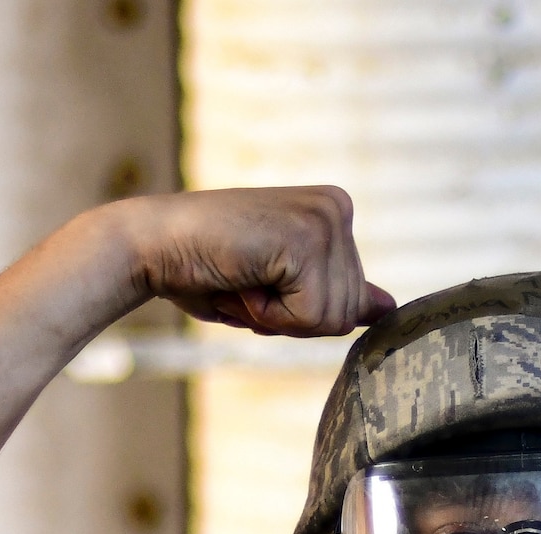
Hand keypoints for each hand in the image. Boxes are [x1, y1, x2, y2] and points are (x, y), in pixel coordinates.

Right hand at [110, 185, 395, 335]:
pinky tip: (243, 278)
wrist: (150, 246)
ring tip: (244, 277)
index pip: (351, 303)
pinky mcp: (307, 239)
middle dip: (292, 317)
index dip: (299, 313)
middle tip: (247, 279)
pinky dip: (271, 315)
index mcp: (335, 213)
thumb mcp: (282, 288)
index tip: (259, 279)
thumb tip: (390, 308)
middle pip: (348, 313)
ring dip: (279, 317)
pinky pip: (311, 317)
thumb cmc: (206, 268)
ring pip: (333, 319)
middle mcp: (338, 208)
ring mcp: (325, 220)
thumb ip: (335, 294)